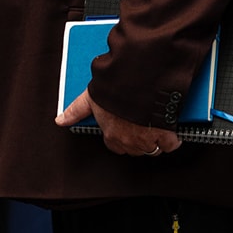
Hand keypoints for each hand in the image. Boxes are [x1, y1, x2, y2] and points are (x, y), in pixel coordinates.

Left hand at [55, 88, 180, 157]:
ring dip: (155, 140)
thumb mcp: (90, 98)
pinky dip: (172, 138)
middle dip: (138, 139)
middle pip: (134, 149)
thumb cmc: (114, 90)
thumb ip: (76, 110)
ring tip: (156, 126)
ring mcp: (147, 140)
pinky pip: (170, 144)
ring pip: (152, 149)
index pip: (114, 146)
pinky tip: (171, 129)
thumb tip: (60, 120)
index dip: (120, 137)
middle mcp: (128, 142)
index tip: (124, 128)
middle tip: (142, 125)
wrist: (139, 83)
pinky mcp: (165, 136)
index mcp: (111, 135)